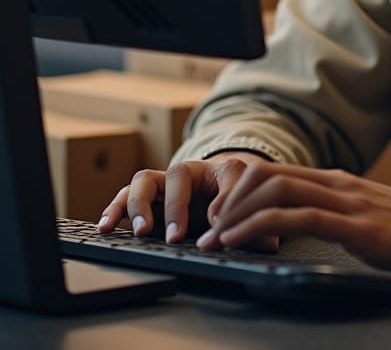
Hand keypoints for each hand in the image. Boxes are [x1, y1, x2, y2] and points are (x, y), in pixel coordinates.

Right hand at [97, 151, 278, 250]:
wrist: (224, 188)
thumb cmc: (238, 199)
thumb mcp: (251, 209)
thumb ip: (258, 224)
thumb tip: (266, 240)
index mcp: (224, 170)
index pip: (226, 174)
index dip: (220, 200)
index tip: (216, 225)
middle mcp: (192, 172)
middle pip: (179, 173)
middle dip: (175, 206)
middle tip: (174, 236)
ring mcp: (166, 182)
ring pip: (147, 179)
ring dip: (140, 205)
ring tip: (140, 231)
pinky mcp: (147, 196)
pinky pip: (125, 195)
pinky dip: (114, 208)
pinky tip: (106, 226)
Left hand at [197, 160, 390, 280]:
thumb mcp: (370, 219)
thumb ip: (340, 217)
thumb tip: (305, 230)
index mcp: (339, 182)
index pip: (276, 172)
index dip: (238, 190)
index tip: (216, 217)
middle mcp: (339, 184)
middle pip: (267, 175)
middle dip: (227, 200)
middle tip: (206, 230)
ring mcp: (348, 202)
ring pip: (276, 191)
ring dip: (236, 215)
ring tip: (214, 240)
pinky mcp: (358, 226)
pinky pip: (298, 218)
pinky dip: (261, 227)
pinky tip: (244, 243)